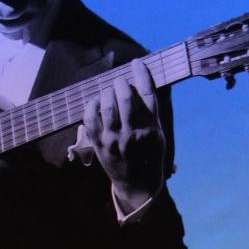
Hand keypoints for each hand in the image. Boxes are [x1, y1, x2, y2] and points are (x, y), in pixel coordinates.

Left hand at [78, 58, 165, 210]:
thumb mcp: (158, 135)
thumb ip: (150, 112)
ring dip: (106, 91)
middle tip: (119, 80)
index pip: (148, 94)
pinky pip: (90, 117)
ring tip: (108, 91)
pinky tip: (96, 102)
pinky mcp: (99, 144)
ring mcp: (114, 139)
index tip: (136, 62)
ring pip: (107, 104)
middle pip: (126, 96)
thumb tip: (140, 84)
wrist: (137, 185)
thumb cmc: (149, 156)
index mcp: (151, 129)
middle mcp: (133, 133)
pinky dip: (92, 105)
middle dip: (120, 82)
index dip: (142, 74)